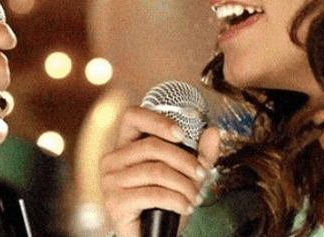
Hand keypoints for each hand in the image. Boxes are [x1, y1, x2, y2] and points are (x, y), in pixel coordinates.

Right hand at [100, 106, 220, 236]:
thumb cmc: (163, 204)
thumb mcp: (185, 176)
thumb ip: (199, 155)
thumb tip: (213, 132)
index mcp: (124, 146)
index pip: (132, 116)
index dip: (157, 120)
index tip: (181, 134)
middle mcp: (112, 160)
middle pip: (152, 145)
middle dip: (185, 160)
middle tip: (202, 174)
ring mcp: (110, 181)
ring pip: (156, 171)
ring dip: (184, 185)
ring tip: (195, 197)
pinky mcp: (116, 202)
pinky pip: (153, 194)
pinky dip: (177, 200)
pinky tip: (186, 207)